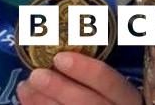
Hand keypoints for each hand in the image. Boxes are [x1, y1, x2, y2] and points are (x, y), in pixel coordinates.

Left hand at [17, 52, 140, 104]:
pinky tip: (28, 99)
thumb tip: (65, 54)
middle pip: (87, 102)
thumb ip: (99, 75)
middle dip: (59, 88)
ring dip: (42, 101)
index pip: (110, 82)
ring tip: (26, 85)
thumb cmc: (108, 96)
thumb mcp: (114, 87)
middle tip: (37, 74)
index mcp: (127, 97)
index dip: (86, 69)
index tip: (61, 57)